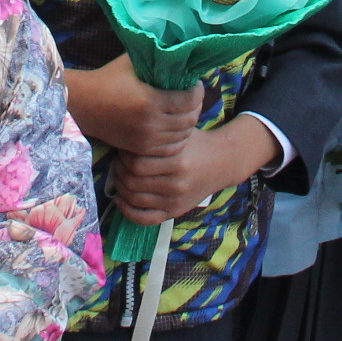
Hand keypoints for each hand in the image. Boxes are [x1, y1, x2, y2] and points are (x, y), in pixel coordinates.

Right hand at [61, 58, 199, 155]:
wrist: (83, 104)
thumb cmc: (109, 77)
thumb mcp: (134, 61)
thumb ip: (157, 57)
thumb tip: (181, 50)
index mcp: (150, 101)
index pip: (191, 100)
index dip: (198, 91)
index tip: (194, 83)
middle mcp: (150, 124)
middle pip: (190, 119)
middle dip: (196, 106)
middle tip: (192, 96)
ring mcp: (146, 140)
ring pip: (183, 136)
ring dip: (188, 122)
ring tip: (184, 110)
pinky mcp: (141, 149)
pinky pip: (171, 148)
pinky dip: (178, 138)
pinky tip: (175, 126)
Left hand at [111, 117, 272, 224]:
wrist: (223, 163)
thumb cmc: (197, 142)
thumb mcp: (182, 131)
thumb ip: (159, 130)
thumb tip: (129, 122)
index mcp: (177, 161)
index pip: (136, 162)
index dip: (123, 154)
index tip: (124, 145)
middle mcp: (175, 184)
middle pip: (132, 181)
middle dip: (119, 170)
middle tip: (118, 160)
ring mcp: (174, 201)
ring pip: (134, 198)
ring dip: (120, 187)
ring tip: (120, 175)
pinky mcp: (174, 212)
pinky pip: (144, 219)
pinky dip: (128, 211)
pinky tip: (121, 199)